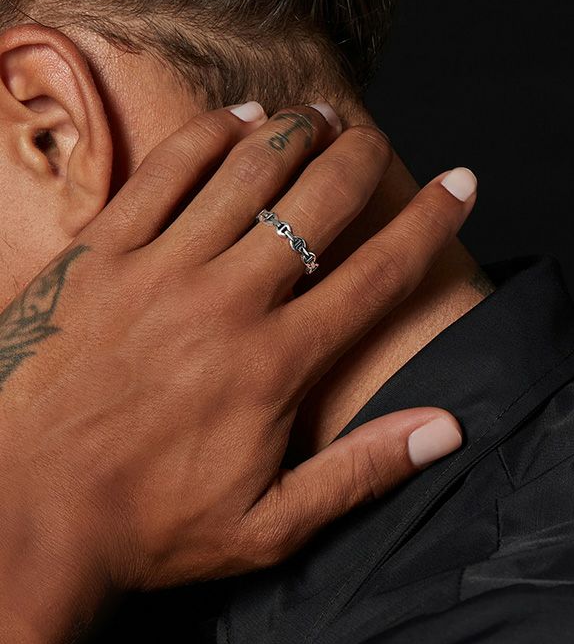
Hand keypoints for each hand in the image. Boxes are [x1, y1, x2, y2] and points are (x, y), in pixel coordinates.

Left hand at [0, 101, 474, 643]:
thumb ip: (362, 471)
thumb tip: (447, 428)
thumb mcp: (271, 526)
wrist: (21, 518)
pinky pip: (163, 173)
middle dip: (360, 158)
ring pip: (246, 173)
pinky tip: (238, 116)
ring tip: (319, 115)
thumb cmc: (149, 528)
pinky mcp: (98, 257)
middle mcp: (226, 303)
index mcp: (276, 365)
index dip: (430, 223)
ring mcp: (157, 272)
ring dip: (293, 133)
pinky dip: (209, 135)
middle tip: (377, 139)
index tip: (461, 184)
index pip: (378, 274)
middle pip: (317, 202)